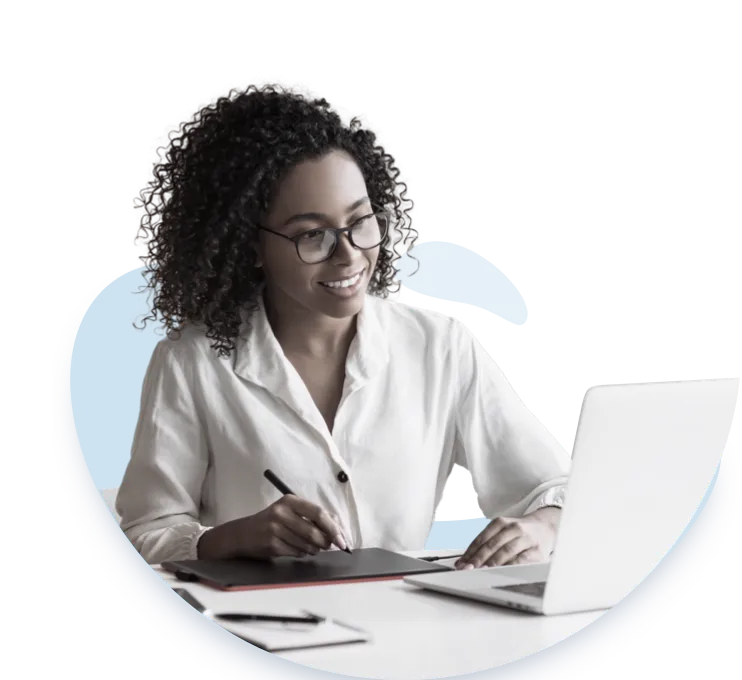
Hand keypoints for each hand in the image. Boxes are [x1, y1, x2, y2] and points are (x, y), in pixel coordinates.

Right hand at [198, 495, 347, 559]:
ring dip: (314, 549)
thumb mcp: (288, 511)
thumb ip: (310, 516)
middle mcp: (281, 512)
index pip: (319, 513)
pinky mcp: (271, 544)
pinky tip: (297, 549)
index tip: (342, 539)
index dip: (333, 527)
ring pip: (307, 544)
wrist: (241, 534)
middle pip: (314, 530)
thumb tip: (337, 525)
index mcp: (290, 501)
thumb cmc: (270, 522)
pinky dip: (302, 553)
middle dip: (326, 541)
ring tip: (311, 547)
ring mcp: (275, 528)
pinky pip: (296, 552)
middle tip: (329, 546)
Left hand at [454, 507, 560, 569]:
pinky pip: (522, 560)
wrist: (546, 528)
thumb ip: (486, 544)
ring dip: (492, 563)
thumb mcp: (502, 532)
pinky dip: (510, 567)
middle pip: (492, 544)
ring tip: (482, 571)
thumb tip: (465, 561)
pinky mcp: (538, 551)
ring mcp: (526, 539)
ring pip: (506, 551)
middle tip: (468, 569)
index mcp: (501, 522)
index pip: (482, 538)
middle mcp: (514, 528)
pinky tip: (503, 573)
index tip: (461, 563)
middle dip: (478, 558)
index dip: (470, 551)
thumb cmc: (519, 534)